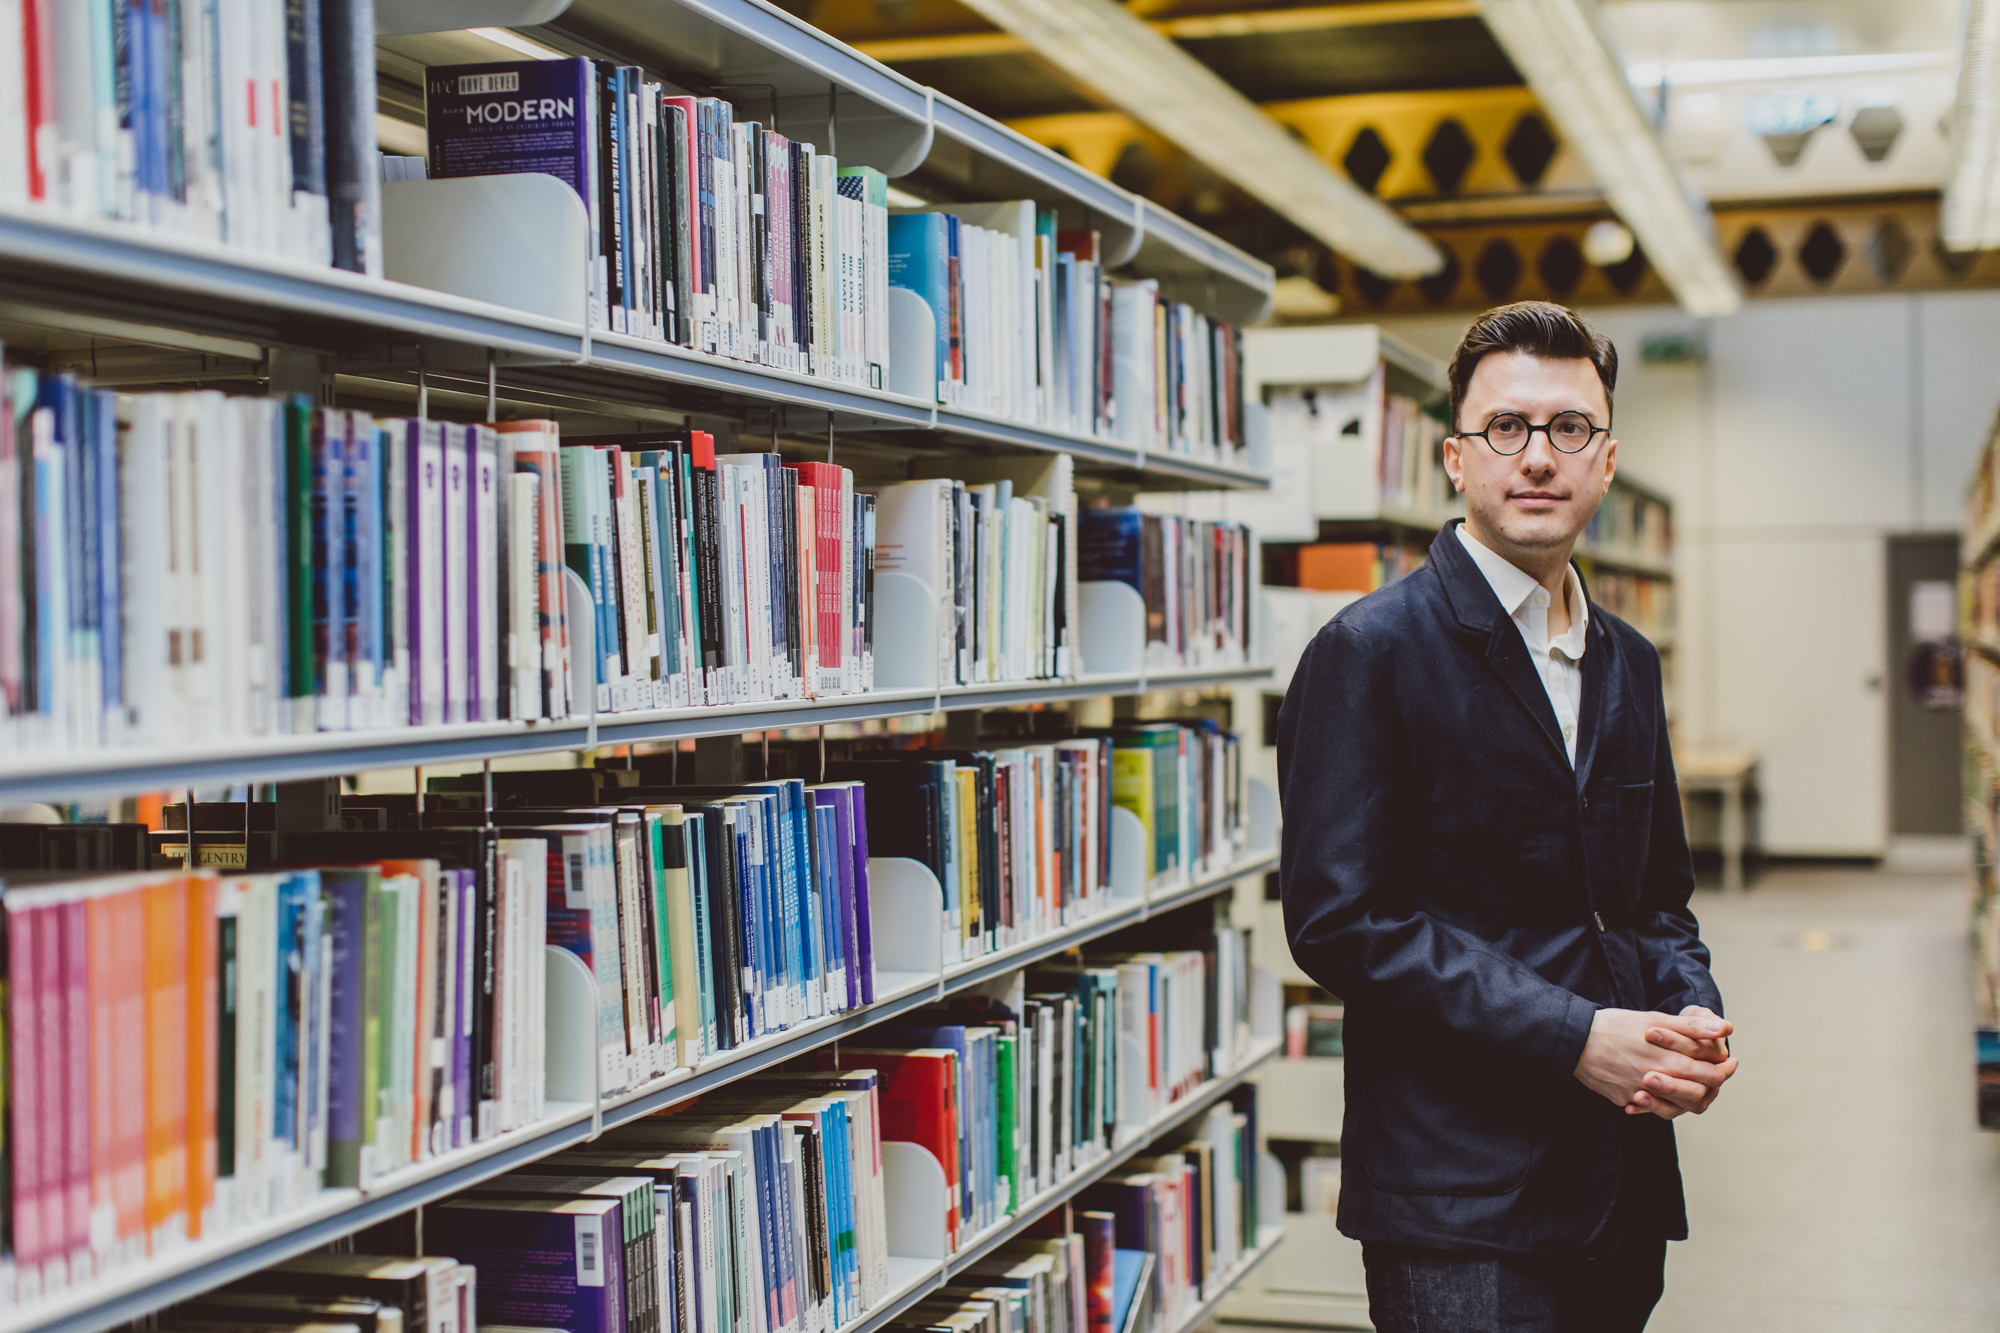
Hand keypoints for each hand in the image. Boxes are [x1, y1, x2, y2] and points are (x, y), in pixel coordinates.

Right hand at [1574, 1008, 1737, 1120]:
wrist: (1574, 1039)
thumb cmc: (1616, 1025)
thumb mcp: (1655, 1019)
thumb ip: (1692, 1027)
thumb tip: (1726, 1028)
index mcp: (1669, 1061)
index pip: (1710, 1075)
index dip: (1724, 1069)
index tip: (1730, 1062)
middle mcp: (1657, 1083)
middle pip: (1698, 1096)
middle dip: (1711, 1084)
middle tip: (1718, 1072)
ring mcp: (1640, 1095)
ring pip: (1675, 1108)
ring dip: (1686, 1096)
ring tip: (1689, 1082)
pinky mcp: (1624, 1100)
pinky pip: (1647, 1108)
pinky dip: (1656, 1102)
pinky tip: (1657, 1091)